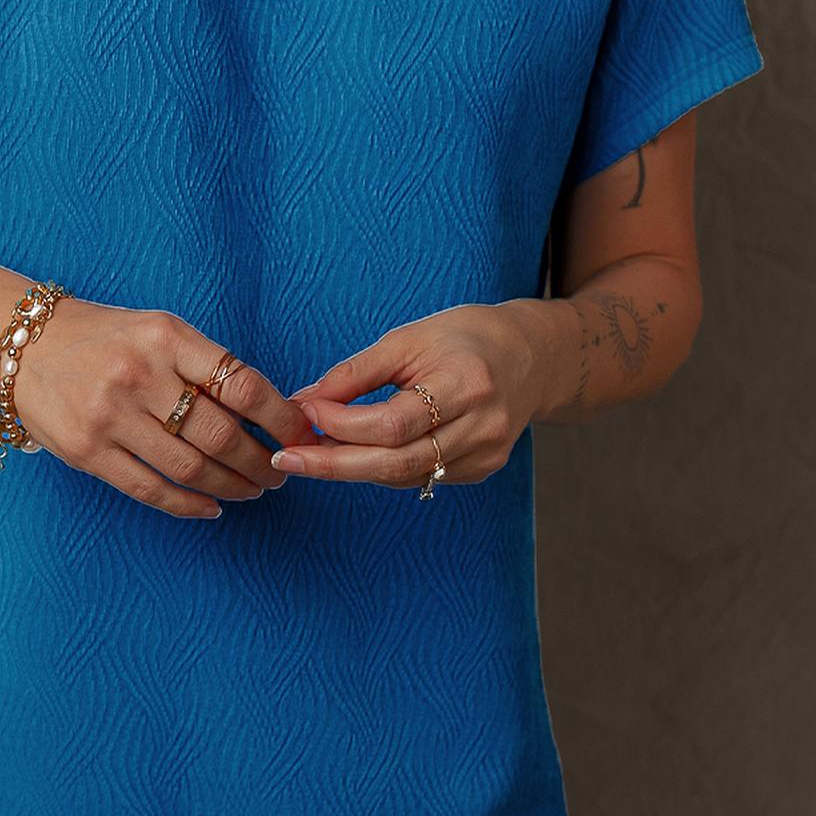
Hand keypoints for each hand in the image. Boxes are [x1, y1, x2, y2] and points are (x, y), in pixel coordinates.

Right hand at [10, 298, 319, 518]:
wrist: (23, 343)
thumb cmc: (105, 338)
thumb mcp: (158, 330)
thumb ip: (206, 364)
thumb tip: (271, 410)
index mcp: (167, 337)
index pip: (242, 383)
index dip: (281, 418)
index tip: (301, 434)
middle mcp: (139, 375)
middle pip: (222, 434)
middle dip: (262, 461)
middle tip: (280, 471)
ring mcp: (110, 416)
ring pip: (191, 468)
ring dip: (233, 486)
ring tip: (253, 489)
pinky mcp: (87, 451)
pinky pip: (150, 489)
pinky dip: (189, 505)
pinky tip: (212, 508)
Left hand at [274, 304, 550, 489]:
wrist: (528, 355)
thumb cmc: (462, 337)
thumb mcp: (407, 340)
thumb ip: (355, 373)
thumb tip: (304, 402)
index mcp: (466, 384)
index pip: (392, 423)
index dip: (342, 424)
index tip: (304, 413)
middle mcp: (482, 426)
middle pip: (396, 462)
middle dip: (334, 464)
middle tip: (286, 459)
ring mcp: (486, 454)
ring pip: (404, 476)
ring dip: (352, 468)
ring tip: (312, 453)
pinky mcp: (483, 468)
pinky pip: (420, 477)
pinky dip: (382, 468)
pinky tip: (356, 454)